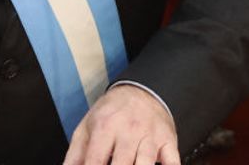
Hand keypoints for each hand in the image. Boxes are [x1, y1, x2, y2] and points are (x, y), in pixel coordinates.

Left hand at [61, 85, 179, 164]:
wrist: (141, 90)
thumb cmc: (111, 112)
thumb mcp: (87, 126)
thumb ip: (76, 154)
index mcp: (105, 126)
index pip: (95, 160)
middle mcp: (129, 130)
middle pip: (121, 164)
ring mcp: (150, 136)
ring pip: (145, 164)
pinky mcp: (168, 141)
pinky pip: (172, 161)